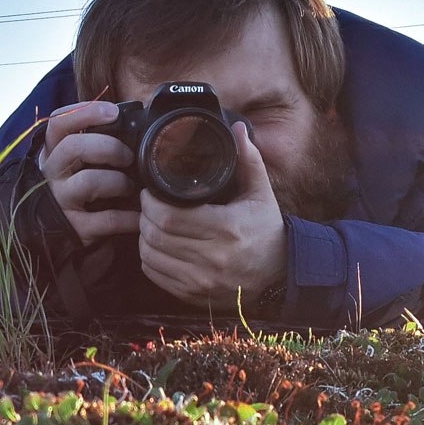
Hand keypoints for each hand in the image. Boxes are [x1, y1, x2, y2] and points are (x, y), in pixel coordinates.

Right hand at [36, 100, 140, 244]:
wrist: (58, 235)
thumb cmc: (77, 189)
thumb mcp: (75, 163)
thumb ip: (94, 143)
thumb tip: (134, 122)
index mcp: (53, 153)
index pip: (59, 123)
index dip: (84, 112)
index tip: (112, 112)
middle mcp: (52, 174)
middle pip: (73, 147)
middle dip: (108, 147)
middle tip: (128, 157)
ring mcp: (61, 201)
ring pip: (88, 181)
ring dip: (118, 181)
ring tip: (131, 187)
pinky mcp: (75, 228)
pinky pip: (107, 219)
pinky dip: (128, 217)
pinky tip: (138, 216)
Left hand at [137, 123, 287, 309]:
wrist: (279, 276)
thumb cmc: (267, 232)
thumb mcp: (262, 194)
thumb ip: (249, 160)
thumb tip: (236, 129)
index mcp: (226, 229)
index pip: (170, 217)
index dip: (151, 203)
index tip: (150, 192)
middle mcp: (211, 258)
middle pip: (156, 235)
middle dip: (144, 216)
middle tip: (147, 204)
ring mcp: (200, 280)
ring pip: (150, 255)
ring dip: (144, 237)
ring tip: (150, 222)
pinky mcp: (192, 295)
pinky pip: (155, 275)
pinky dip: (148, 258)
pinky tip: (156, 245)